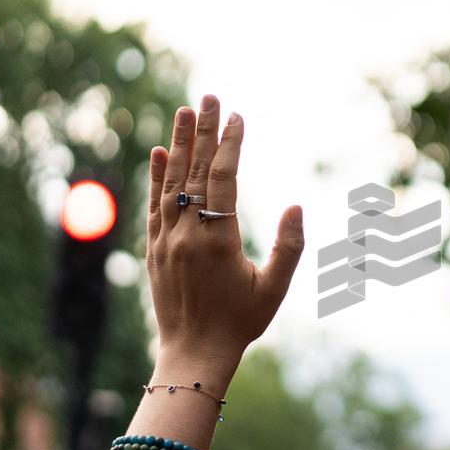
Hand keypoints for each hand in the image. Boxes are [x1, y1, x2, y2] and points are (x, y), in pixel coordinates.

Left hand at [146, 95, 304, 387]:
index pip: (223, 179)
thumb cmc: (241, 322)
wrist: (193, 354)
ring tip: (183, 111)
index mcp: (218, 241)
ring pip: (171, 182)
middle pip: (194, 171)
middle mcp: (187, 234)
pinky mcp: (155, 250)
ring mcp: (166, 241)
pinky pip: (153, 204)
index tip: (237, 115)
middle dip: (202, 131)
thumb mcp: (274, 288)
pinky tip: (159, 152)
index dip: (230, 145)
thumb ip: (289, 246)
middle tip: (207, 96)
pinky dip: (156, 176)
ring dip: (178, 144)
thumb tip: (296, 206)